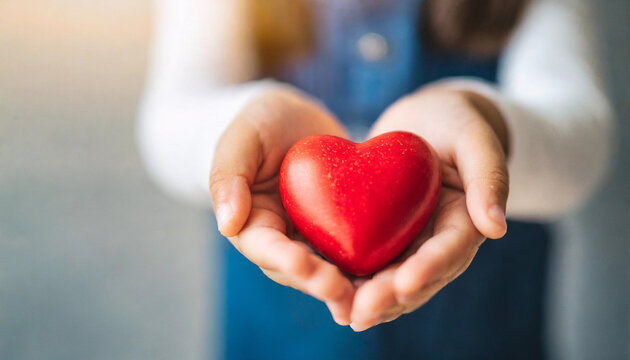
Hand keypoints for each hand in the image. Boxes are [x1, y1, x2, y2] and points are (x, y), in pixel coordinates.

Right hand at [209, 86, 354, 324]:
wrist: (293, 120)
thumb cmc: (259, 124)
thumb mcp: (240, 140)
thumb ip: (229, 177)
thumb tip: (227, 224)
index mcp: (252, 225)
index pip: (266, 248)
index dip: (285, 259)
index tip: (304, 265)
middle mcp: (282, 241)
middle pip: (301, 271)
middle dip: (322, 283)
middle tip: (345, 292)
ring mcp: (311, 239)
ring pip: (330, 270)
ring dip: (350, 286)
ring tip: (374, 295)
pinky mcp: (338, 231)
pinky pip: (355, 250)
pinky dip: (372, 265)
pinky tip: (396, 274)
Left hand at [349, 85, 509, 330]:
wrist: (428, 122)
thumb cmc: (457, 123)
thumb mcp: (476, 139)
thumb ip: (488, 177)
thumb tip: (496, 227)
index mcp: (465, 222)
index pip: (449, 251)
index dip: (428, 268)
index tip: (405, 282)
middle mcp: (437, 241)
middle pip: (416, 277)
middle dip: (390, 297)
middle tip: (362, 310)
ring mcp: (410, 243)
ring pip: (390, 280)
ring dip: (368, 299)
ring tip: (344, 313)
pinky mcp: (384, 237)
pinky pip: (368, 262)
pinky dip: (351, 279)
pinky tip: (327, 292)